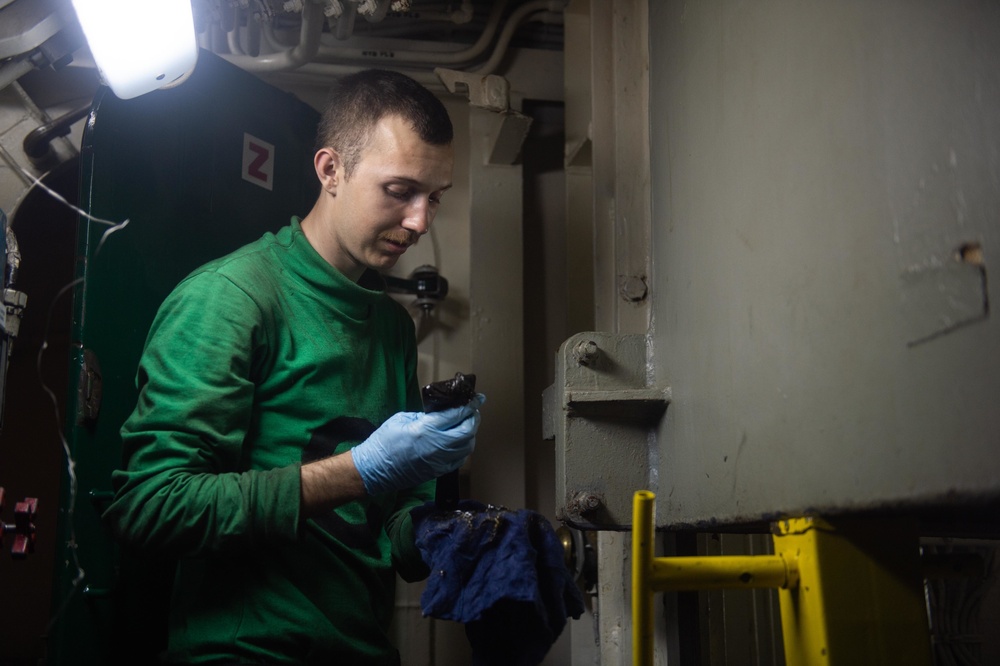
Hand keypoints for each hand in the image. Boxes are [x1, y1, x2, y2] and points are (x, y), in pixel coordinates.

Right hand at [351, 394, 483, 494]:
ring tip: (468, 424)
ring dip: (471, 433)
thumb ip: (423, 416)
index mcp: (426, 429)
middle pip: (467, 430)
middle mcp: (437, 445)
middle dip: (473, 418)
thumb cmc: (383, 442)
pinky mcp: (438, 471)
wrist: (374, 470)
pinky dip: (464, 448)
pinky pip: (460, 459)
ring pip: (467, 446)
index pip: (456, 415)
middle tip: (473, 410)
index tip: (477, 398)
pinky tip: (460, 441)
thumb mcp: (401, 419)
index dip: (469, 405)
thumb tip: (439, 414)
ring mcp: (440, 461)